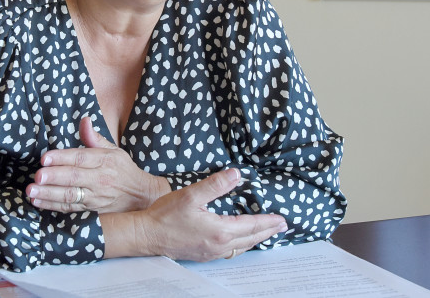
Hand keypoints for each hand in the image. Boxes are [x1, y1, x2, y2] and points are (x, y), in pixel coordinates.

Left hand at [26, 117, 170, 212]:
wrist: (140, 195)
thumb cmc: (122, 170)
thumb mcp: (113, 150)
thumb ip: (95, 138)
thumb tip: (84, 120)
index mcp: (105, 160)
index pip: (81, 158)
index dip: (62, 158)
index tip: (45, 158)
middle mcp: (100, 178)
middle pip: (74, 177)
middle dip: (54, 177)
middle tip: (37, 176)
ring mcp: (95, 196)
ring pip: (70, 195)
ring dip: (49, 194)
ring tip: (32, 191)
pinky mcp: (91, 210)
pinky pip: (70, 209)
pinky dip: (53, 206)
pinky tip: (38, 202)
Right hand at [104, 168, 286, 261]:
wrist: (147, 235)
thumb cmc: (166, 215)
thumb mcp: (191, 195)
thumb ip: (215, 185)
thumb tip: (236, 174)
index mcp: (220, 230)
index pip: (251, 225)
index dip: (267, 221)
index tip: (281, 219)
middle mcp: (219, 245)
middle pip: (250, 239)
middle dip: (267, 232)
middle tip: (282, 227)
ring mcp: (211, 252)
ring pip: (241, 247)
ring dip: (256, 239)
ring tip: (266, 233)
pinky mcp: (203, 254)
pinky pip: (230, 251)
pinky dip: (242, 245)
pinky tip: (240, 241)